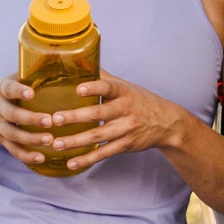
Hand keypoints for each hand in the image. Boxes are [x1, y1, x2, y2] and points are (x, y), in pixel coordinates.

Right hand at [0, 74, 60, 166]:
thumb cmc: (4, 94)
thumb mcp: (10, 80)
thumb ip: (29, 75)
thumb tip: (61, 61)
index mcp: (2, 90)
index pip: (9, 88)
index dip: (19, 90)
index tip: (31, 92)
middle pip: (12, 114)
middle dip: (30, 119)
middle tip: (49, 120)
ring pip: (13, 134)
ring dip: (31, 139)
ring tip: (50, 140)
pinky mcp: (1, 141)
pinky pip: (13, 150)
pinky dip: (26, 155)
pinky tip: (42, 157)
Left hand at [59, 70, 189, 172]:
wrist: (167, 123)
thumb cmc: (141, 102)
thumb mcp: (126, 86)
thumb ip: (104, 78)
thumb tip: (82, 61)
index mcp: (123, 92)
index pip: (108, 87)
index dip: (94, 88)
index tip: (78, 89)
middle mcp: (125, 110)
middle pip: (98, 114)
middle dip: (75, 117)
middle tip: (55, 119)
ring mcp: (125, 129)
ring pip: (98, 136)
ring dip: (76, 141)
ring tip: (57, 143)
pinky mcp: (125, 145)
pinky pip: (104, 153)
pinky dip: (88, 159)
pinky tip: (72, 162)